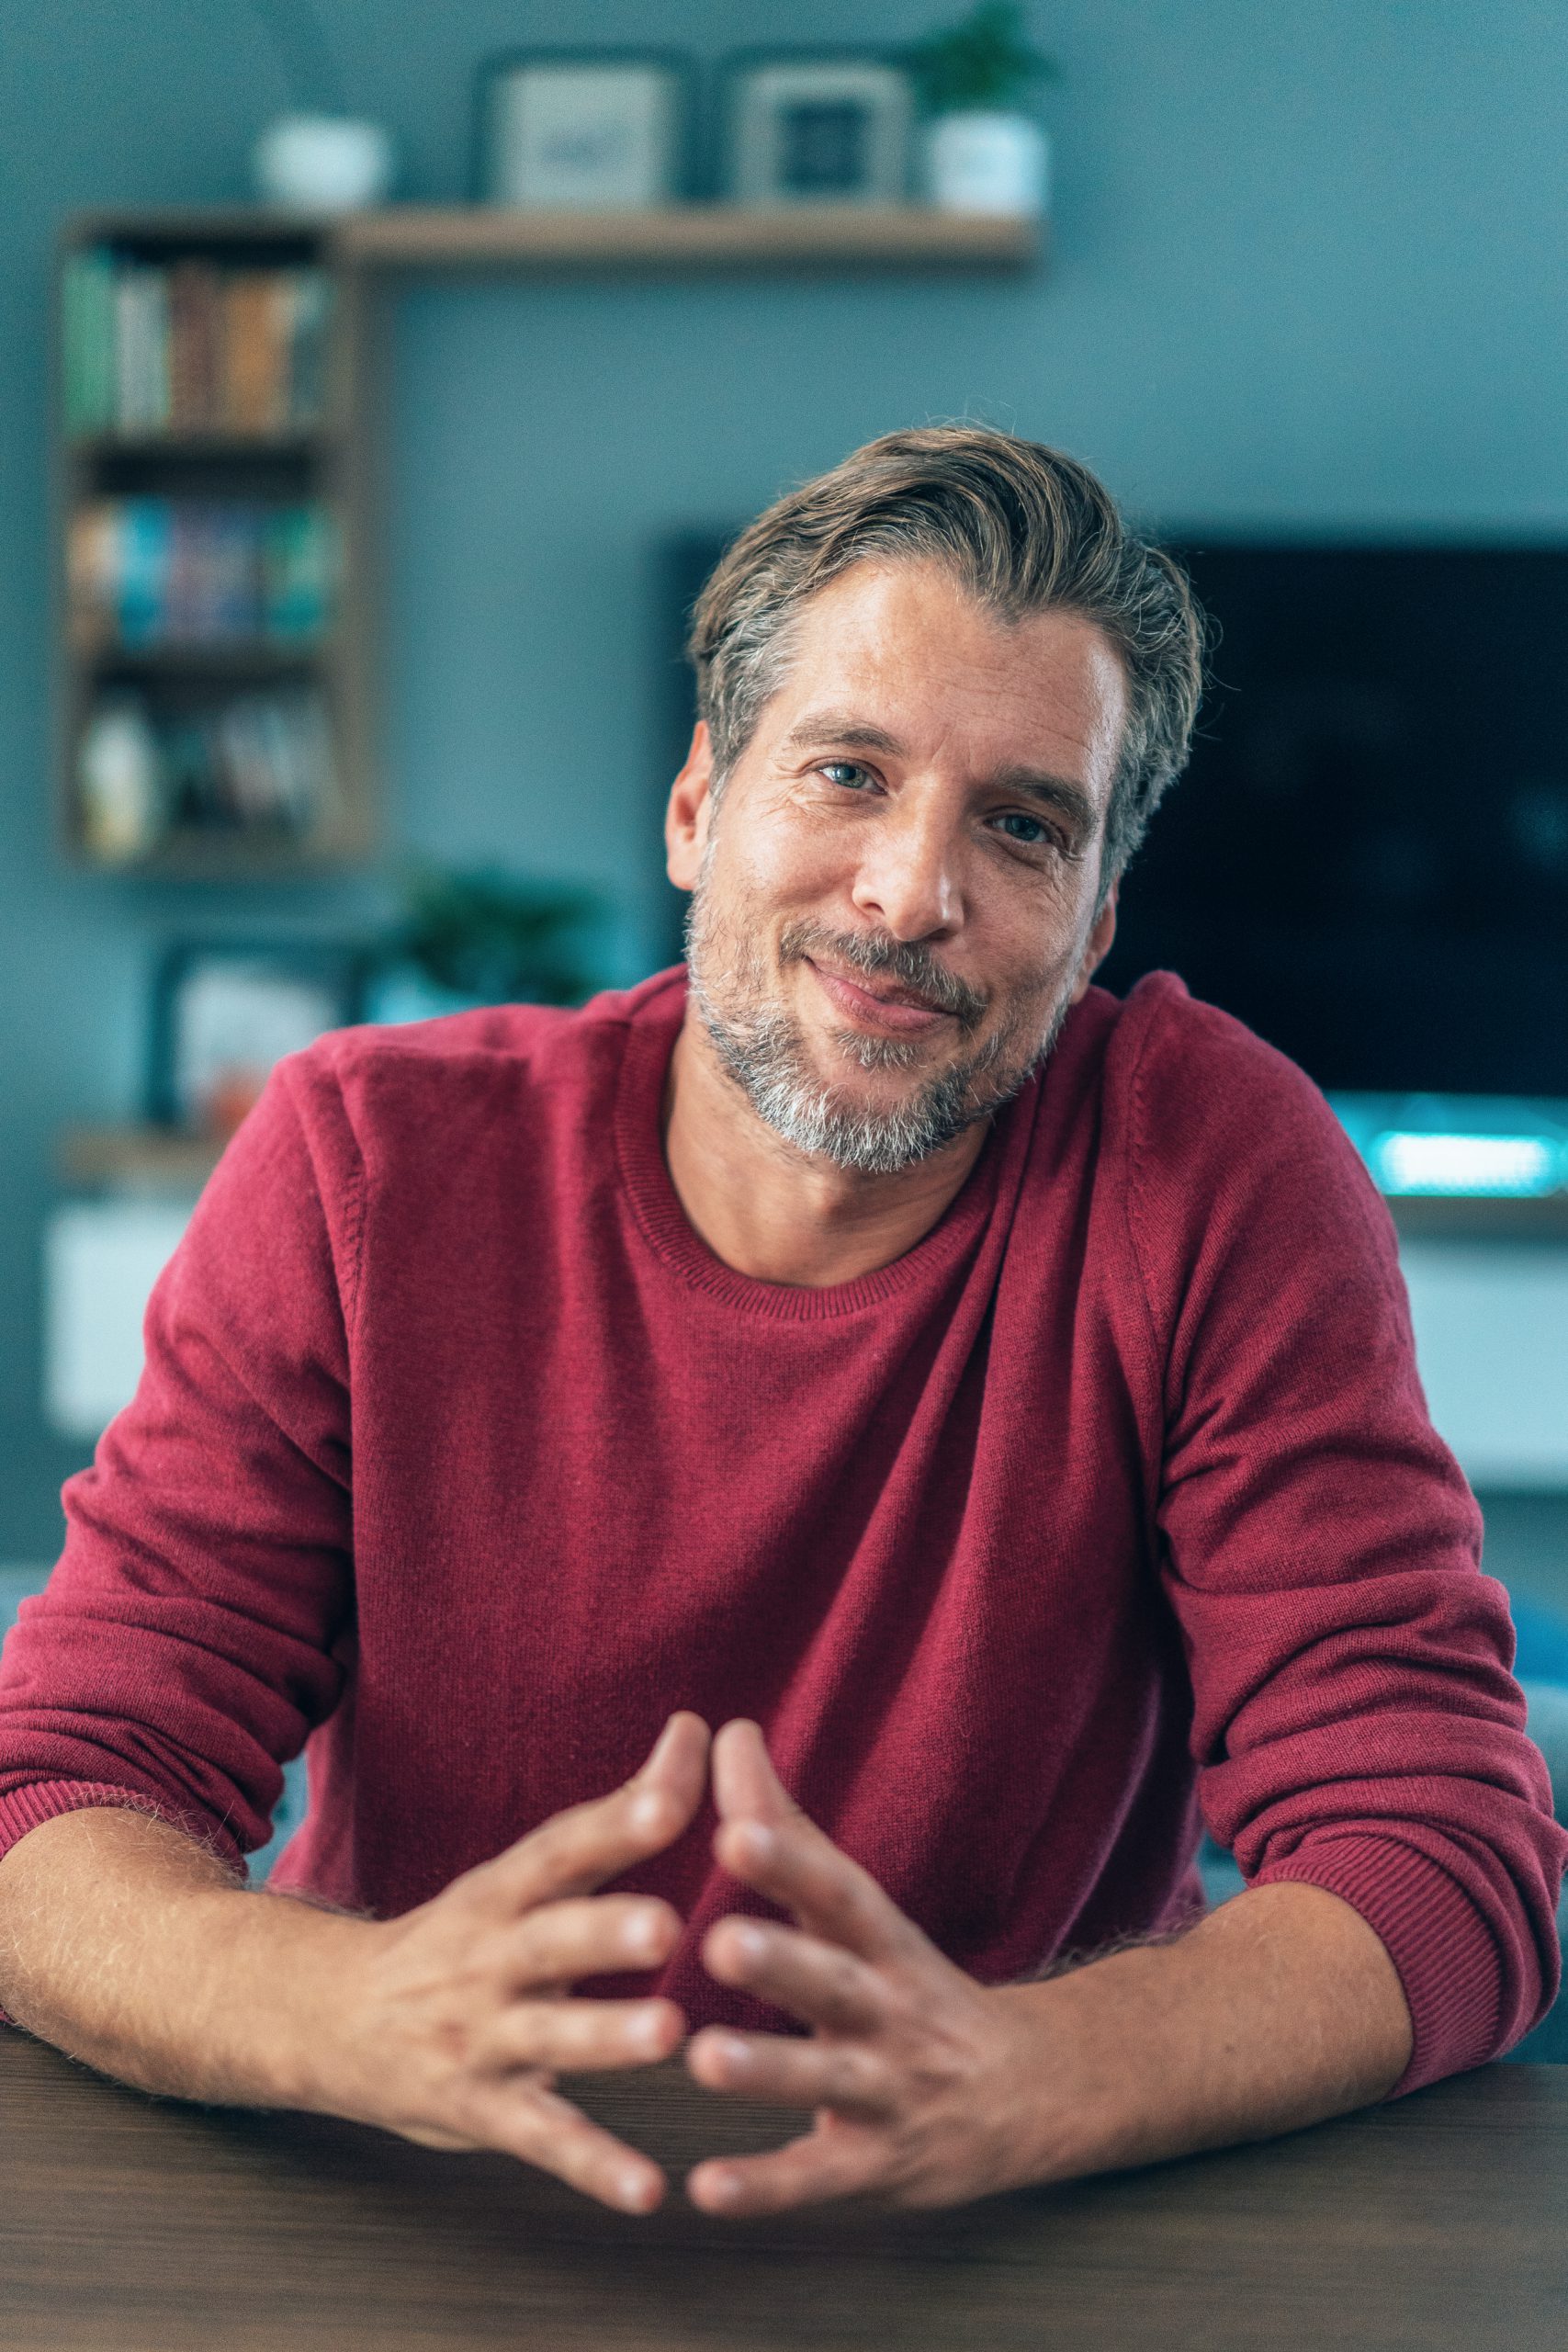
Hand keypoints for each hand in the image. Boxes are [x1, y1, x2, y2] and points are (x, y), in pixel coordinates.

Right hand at [331, 1712, 709, 2211]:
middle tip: (667, 1926)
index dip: (617, 1820)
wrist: (326, 2019)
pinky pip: (542, 2139)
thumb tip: (697, 1727)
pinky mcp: (479, 2110)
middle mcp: (490, 1959)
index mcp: (504, 1892)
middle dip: (605, 1931)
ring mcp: (481, 2037)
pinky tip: (647, 2190)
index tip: (678, 1789)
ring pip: (548, 2037)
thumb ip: (616, 1815)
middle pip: (549, 1937)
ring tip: (667, 2036)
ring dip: (606, 2037)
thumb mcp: (521, 1874)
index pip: (562, 1846)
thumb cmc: (459, 1937)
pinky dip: (592, 2166)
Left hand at [684, 1720, 1055, 2215]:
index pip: (838, 1891)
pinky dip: (766, 2187)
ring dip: (769, 2073)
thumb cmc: (912, 1985)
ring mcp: (890, 2091)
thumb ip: (785, 1826)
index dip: (790, 1860)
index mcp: (882, 1941)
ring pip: (828, 2080)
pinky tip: (704, 2190)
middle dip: (781, 1963)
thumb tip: (724, 1732)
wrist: (1033, 2093)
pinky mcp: (876, 2166)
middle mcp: (891, 2011)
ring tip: (703, 2060)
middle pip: (837, 1983)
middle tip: (718, 1940)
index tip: (732, 1828)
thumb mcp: (861, 1910)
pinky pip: (819, 2179)